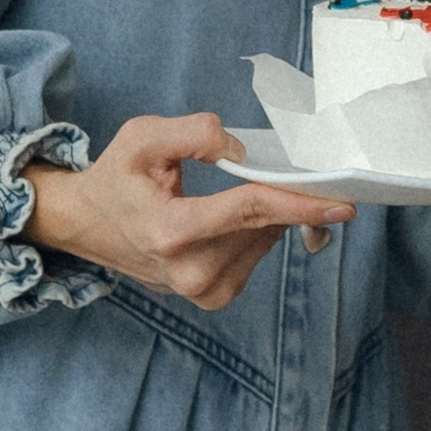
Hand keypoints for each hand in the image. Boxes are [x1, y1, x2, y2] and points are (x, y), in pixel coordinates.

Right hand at [28, 115, 352, 313]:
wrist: (88, 225)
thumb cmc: (116, 178)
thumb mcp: (142, 137)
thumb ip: (193, 133)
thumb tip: (241, 149)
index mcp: (171, 231)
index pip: (249, 210)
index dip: (298, 202)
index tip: (342, 202)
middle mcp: (190, 271)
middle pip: (263, 225)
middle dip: (287, 199)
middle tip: (303, 176)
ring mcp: (202, 290)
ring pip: (264, 241)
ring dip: (266, 214)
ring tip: (238, 192)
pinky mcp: (212, 296)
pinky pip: (255, 256)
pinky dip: (256, 232)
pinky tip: (234, 217)